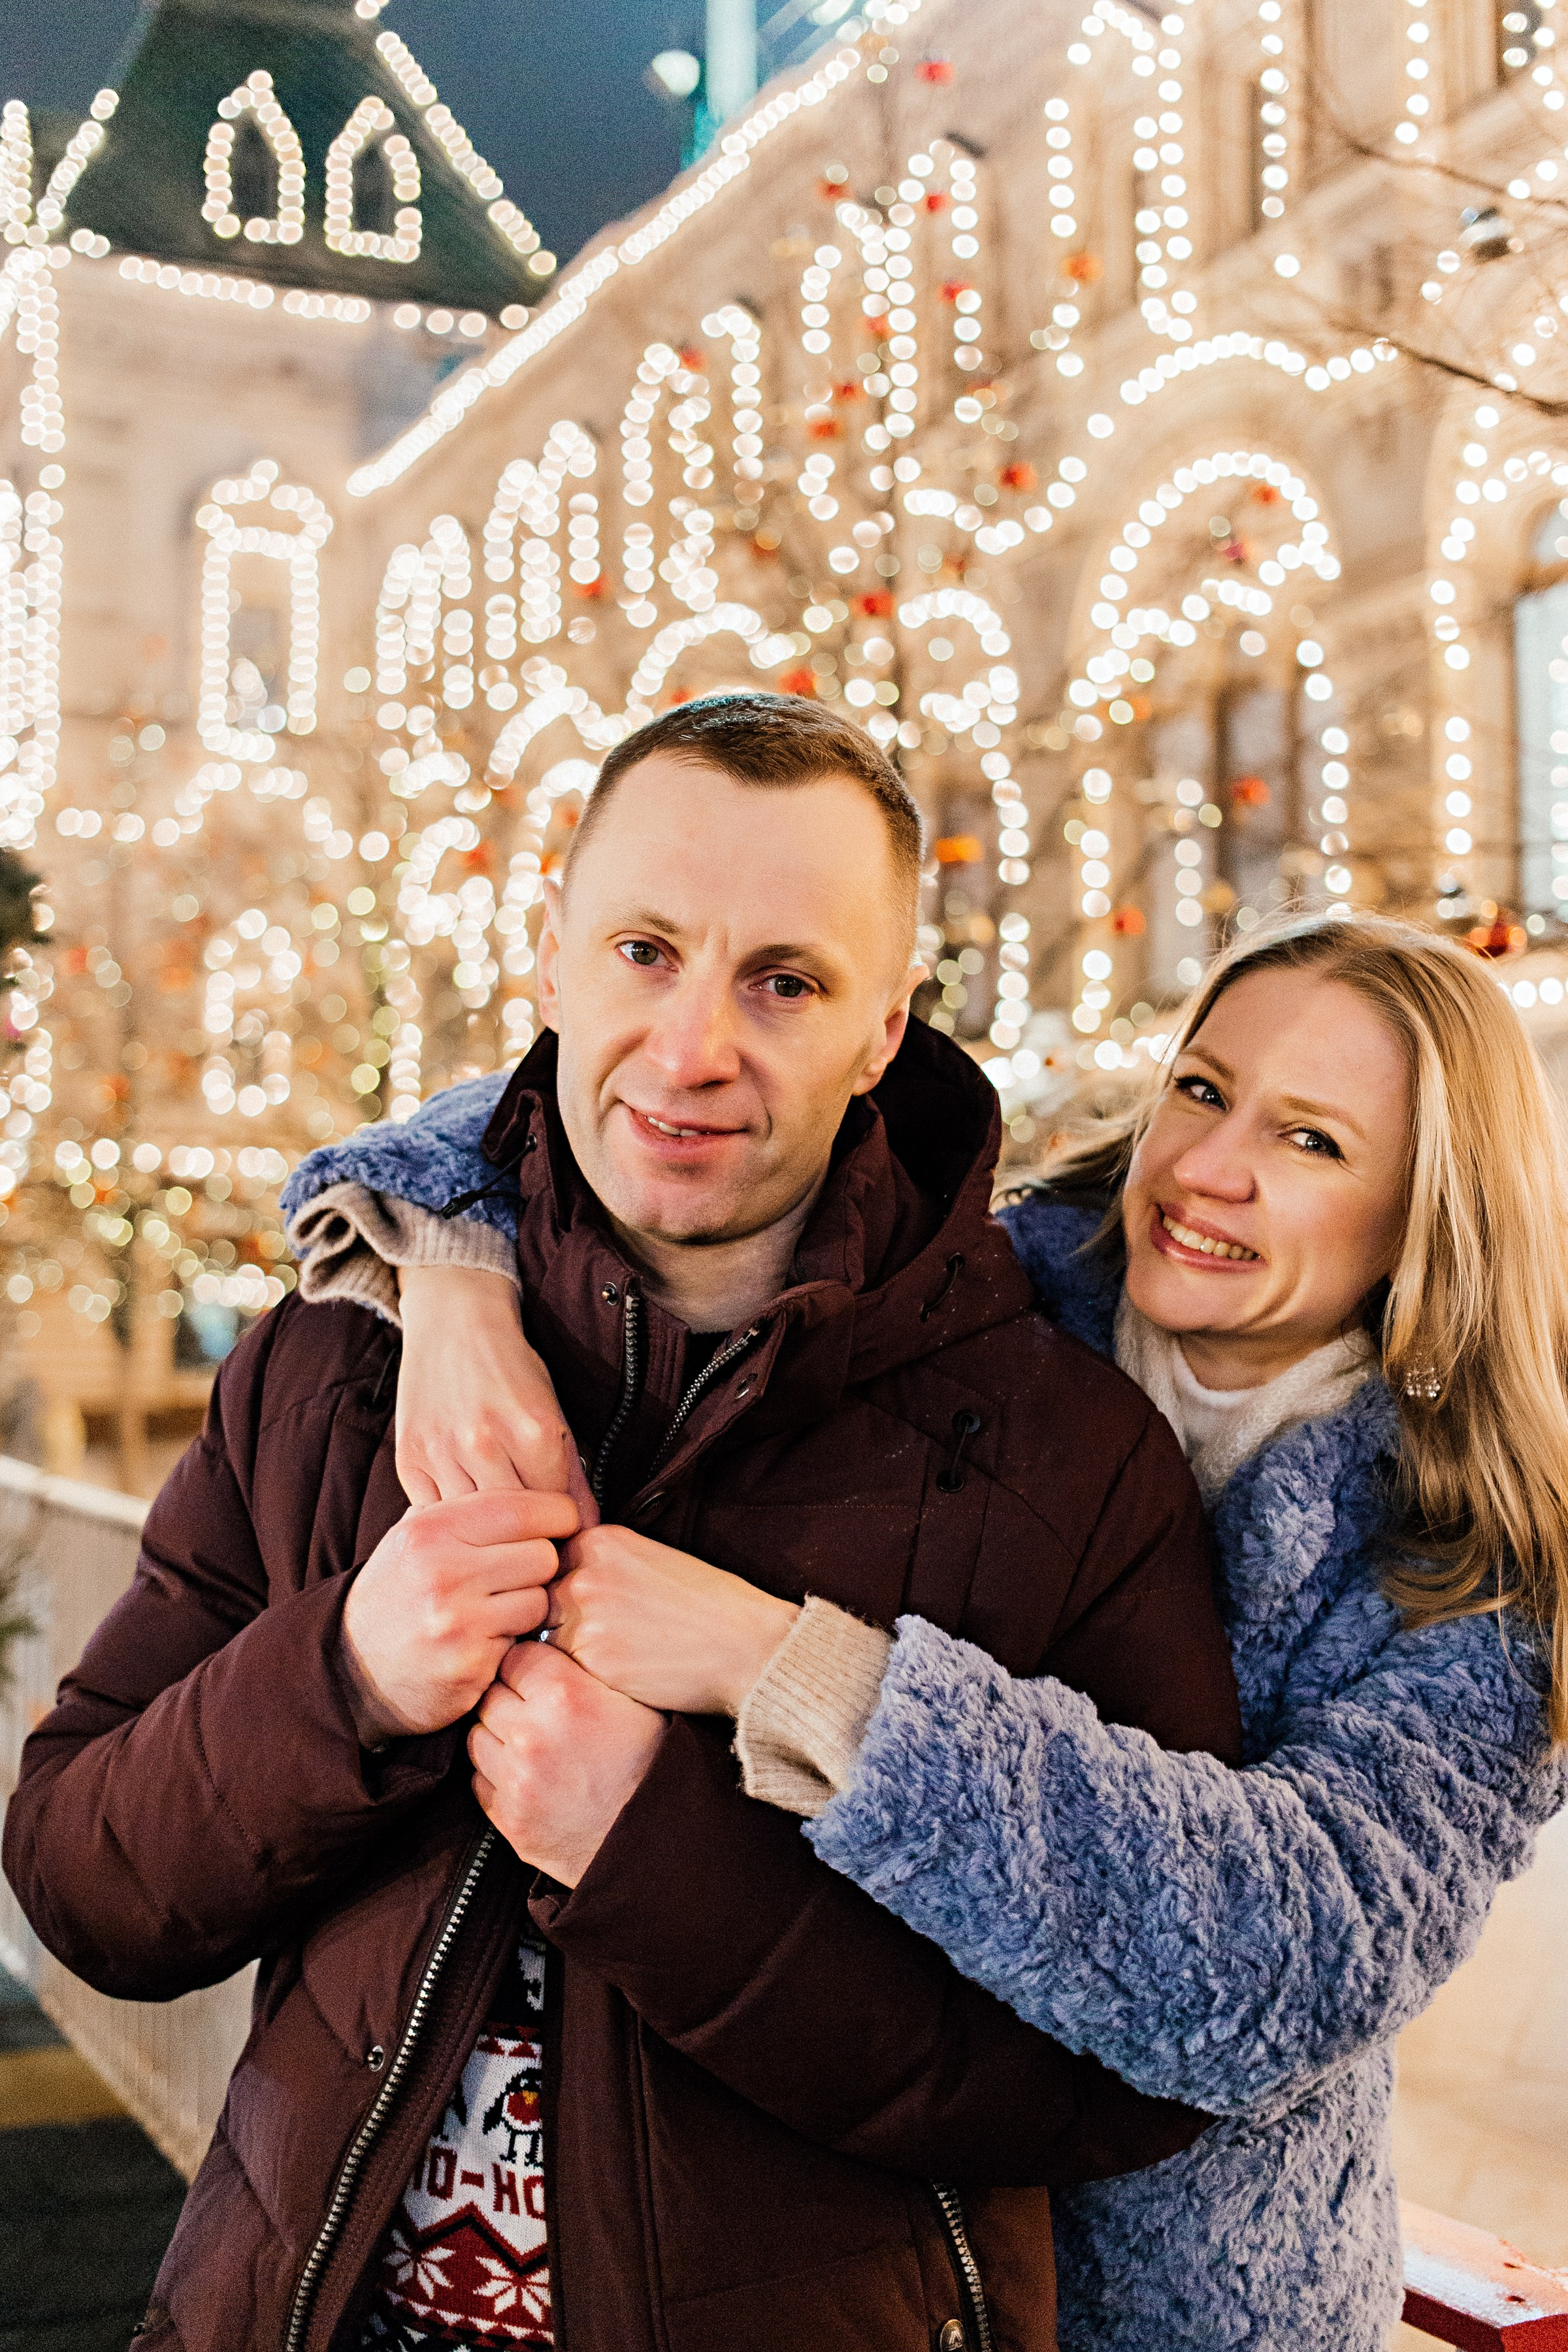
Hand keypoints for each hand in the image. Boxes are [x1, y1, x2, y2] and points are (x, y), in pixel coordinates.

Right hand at [342, 1488, 578, 1740]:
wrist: (353, 1667)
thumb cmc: (398, 1593)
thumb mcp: (415, 1536)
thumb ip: (467, 1508)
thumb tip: (537, 1483)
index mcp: (432, 1529)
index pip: (524, 1508)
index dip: (557, 1515)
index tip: (561, 1524)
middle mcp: (443, 1571)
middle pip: (543, 1555)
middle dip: (540, 1566)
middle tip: (519, 1575)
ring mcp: (457, 1621)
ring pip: (540, 1601)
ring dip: (528, 1607)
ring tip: (497, 1609)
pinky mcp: (469, 1664)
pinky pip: (522, 1642)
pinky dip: (511, 1642)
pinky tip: (484, 1640)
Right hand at [395, 1266, 596, 1522]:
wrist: (454, 1323)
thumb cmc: (511, 1370)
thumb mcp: (553, 1414)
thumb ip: (571, 1474)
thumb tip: (587, 1531)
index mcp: (534, 1430)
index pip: (557, 1510)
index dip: (562, 1524)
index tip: (561, 1530)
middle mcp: (486, 1442)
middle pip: (515, 1523)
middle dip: (527, 1534)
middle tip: (530, 1536)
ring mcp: (443, 1450)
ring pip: (472, 1524)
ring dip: (485, 1531)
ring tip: (496, 1527)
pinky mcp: (410, 1458)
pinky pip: (435, 1511)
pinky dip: (451, 1517)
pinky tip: (462, 1511)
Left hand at [470, 1640, 665, 1885]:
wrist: (661, 1837)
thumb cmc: (654, 1762)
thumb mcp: (633, 1700)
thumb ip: (585, 1670)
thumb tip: (554, 1641)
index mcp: (566, 1695)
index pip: (516, 1656)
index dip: (530, 1663)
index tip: (540, 1673)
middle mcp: (532, 1734)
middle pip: (491, 1694)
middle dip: (510, 1697)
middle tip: (535, 1708)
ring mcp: (516, 1780)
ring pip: (477, 1737)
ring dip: (498, 1736)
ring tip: (531, 1742)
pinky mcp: (509, 1819)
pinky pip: (480, 1782)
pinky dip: (497, 1776)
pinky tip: (528, 1775)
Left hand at [547, 1526, 798, 1714]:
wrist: (747, 1644)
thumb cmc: (708, 1606)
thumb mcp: (652, 1561)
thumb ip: (602, 1565)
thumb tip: (558, 1584)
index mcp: (601, 1540)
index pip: (544, 1565)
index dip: (555, 1590)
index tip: (574, 1609)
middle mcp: (585, 1572)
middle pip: (537, 1601)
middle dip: (553, 1623)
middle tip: (588, 1642)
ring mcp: (585, 1615)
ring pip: (544, 1638)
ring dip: (564, 1653)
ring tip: (605, 1661)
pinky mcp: (592, 1658)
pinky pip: (562, 1671)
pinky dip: (581, 1678)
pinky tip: (615, 1677)